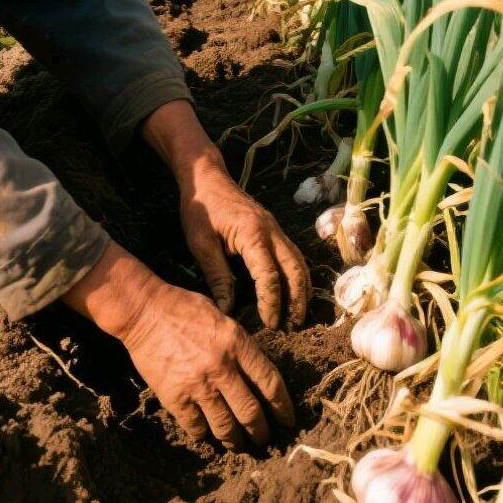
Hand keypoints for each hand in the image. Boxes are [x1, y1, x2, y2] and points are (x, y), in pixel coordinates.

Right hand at [63, 242, 294, 448]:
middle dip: (261, 431)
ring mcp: (198, 385)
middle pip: (251, 412)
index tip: (287, 419)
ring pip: (226, 427)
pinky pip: (197, 428)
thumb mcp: (221, 316)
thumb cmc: (183, 307)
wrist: (144, 311)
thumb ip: (238, 344)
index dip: (283, 406)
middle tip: (263, 438)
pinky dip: (205, 434)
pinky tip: (207, 433)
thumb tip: (253, 369)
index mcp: (237, 343)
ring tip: (239, 443)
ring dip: (236, 440)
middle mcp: (222, 367)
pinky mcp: (175, 398)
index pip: (270, 383)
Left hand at [180, 160, 310, 328]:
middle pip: (295, 269)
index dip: (271, 302)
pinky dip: (298, 274)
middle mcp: (271, 230)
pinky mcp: (273, 229)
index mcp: (252, 234)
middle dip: (296, 299)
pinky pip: (293, 254)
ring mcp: (275, 228)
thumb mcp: (201, 243)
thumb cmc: (200, 209)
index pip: (269, 275)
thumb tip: (228, 308)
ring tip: (297, 314)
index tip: (269, 323)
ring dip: (302, 288)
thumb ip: (217, 276)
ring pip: (299, 261)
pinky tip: (295, 290)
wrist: (206, 177)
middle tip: (292, 325)